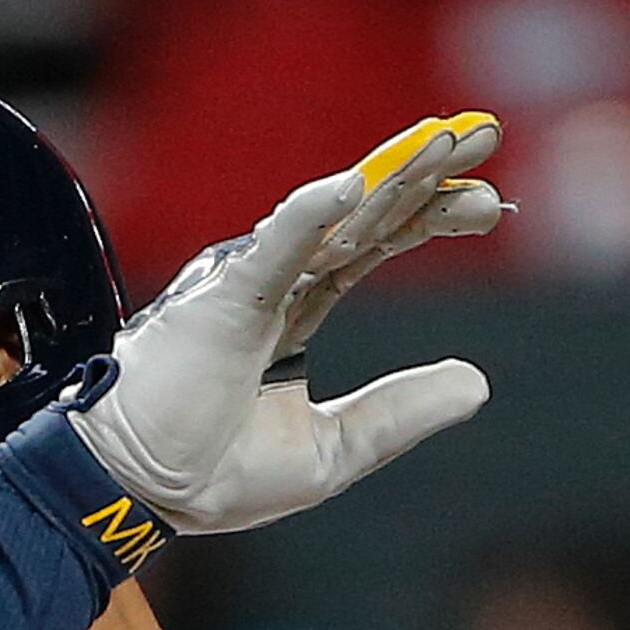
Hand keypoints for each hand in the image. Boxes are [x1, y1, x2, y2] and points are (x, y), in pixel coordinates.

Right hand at [72, 114, 508, 533]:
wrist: (137, 492)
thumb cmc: (212, 471)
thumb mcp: (332, 448)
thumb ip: (399, 412)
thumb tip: (478, 384)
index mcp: (295, 311)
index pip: (373, 244)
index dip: (430, 217)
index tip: (492, 204)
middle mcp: (274, 282)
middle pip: (364, 217)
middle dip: (425, 177)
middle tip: (487, 137)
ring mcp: (247, 284)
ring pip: (333, 218)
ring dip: (392, 178)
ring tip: (449, 142)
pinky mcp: (221, 300)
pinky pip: (272, 248)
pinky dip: (311, 214)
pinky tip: (353, 186)